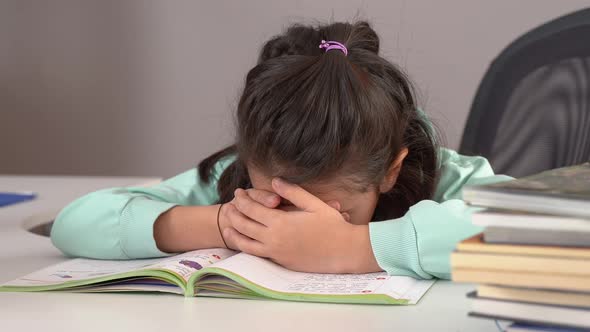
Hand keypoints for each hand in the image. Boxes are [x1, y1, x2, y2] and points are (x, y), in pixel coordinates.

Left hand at [225, 178, 380, 272]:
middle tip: (230, 205)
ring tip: (228, 225)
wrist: (344, 252)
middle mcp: (274, 239)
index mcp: (281, 222)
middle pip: (244, 225)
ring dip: (234, 233)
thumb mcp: (313, 203)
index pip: (252, 209)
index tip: (239, 192)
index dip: (242, 199)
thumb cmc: (333, 226)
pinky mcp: (280, 262)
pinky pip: (256, 254)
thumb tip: (274, 181)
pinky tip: (244, 241)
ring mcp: (276, 253)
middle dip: (234, 213)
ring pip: (245, 243)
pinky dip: (246, 246)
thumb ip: (292, 192)